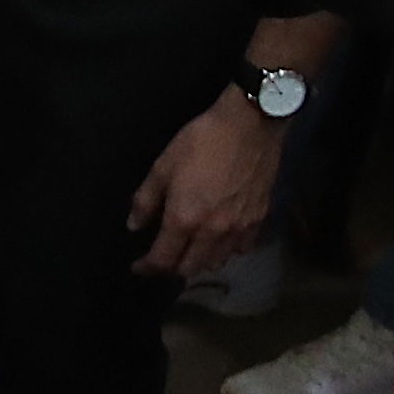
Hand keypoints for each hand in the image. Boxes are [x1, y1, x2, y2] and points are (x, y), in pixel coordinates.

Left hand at [124, 89, 280, 282]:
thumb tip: (134, 226)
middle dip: (171, 268)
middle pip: (189, 268)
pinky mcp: (259, 220)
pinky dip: (226, 251)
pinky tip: (219, 239)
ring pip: (216, 263)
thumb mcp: (163, 165)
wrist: (251, 124)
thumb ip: (145, 200)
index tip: (138, 267)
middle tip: (162, 257)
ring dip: (199, 262)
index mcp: (184, 218)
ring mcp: (238, 228)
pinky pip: (241, 249)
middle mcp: (212, 232)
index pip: (162, 259)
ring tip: (190, 250)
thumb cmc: (202, 141)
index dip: (147, 268)